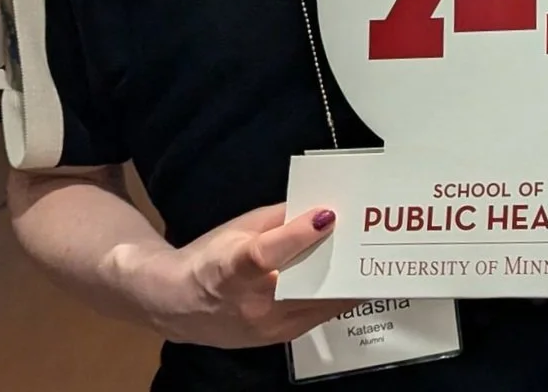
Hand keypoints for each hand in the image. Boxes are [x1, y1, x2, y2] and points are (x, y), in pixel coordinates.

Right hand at [123, 202, 360, 347]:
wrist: (177, 306)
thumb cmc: (208, 258)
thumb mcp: (238, 228)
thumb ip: (279, 219)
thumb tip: (320, 207)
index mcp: (232, 268)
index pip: (267, 253)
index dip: (299, 234)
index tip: (328, 215)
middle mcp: (251, 302)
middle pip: (305, 283)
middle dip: (340, 262)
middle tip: (368, 239)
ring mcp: (267, 326)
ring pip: (320, 304)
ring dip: (346, 283)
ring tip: (369, 259)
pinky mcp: (278, 339)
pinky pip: (317, 316)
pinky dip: (335, 298)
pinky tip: (350, 282)